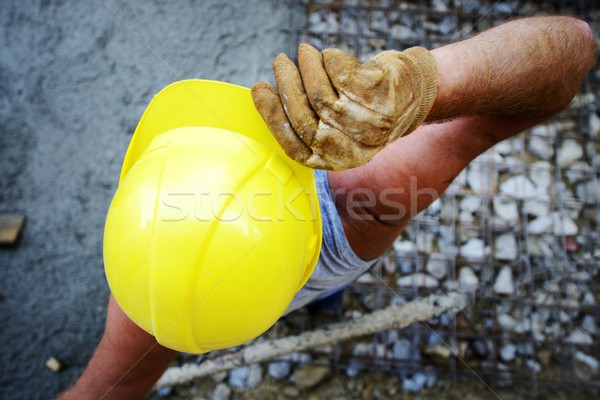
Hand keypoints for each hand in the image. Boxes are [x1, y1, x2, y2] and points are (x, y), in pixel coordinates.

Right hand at [251, 43, 437, 169]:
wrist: (414, 97)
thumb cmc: (364, 109)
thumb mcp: (338, 127)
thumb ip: (309, 121)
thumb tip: (268, 99)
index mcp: (334, 160)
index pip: (294, 146)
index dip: (273, 117)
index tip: (259, 87)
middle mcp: (350, 150)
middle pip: (305, 119)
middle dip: (287, 85)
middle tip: (280, 61)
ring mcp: (367, 126)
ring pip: (322, 95)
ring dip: (308, 67)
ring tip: (305, 52)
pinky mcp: (380, 100)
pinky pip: (342, 75)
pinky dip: (332, 60)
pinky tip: (332, 57)